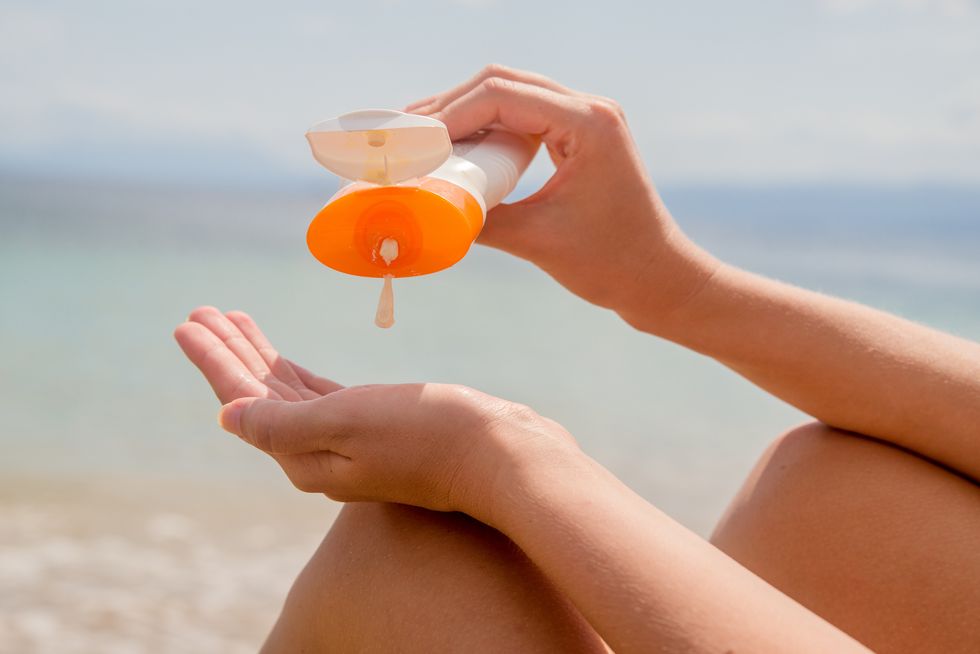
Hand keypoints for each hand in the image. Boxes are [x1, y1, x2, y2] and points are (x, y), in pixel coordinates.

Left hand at [174, 306, 581, 523]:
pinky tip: (281, 359)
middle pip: (259, 395)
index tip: (187, 323)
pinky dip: (294, 372)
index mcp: (304, 456)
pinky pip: (318, 396)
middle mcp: (319, 455)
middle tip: (201, 312)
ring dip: (258, 355)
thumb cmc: (427, 434)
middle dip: (229, 351)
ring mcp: (348, 443)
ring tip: (232, 319)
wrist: (499, 454)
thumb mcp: (347, 423)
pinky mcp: (375, 429)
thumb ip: (284, 422)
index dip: (213, 360)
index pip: (244, 401)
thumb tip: (229, 417)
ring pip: (287, 393)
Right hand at [406, 65, 718, 326]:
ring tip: (424, 138)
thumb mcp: (537, 242)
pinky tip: (460, 148)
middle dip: (450, 106)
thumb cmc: (611, 264)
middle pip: (502, 82)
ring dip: (466, 113)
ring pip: (511, 95)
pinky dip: (488, 127)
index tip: (415, 143)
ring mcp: (587, 120)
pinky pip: (525, 117)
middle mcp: (590, 109)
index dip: (450, 114)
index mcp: (589, 124)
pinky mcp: (581, 137)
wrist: (659, 279)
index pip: (502, 95)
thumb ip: (480, 219)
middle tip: (408, 135)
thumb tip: (427, 208)